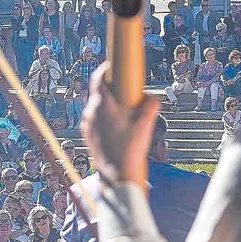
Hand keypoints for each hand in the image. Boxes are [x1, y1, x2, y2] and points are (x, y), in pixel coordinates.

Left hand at [81, 63, 161, 187]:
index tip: (114, 65)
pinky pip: (96, 118)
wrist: (116, 176)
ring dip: (110, 104)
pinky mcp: (88, 134)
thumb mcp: (146, 125)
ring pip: (97, 106)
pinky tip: (119, 126)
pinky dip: (106, 117)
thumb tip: (152, 98)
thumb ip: (151, 106)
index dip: (106, 68)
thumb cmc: (130, 150)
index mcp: (103, 106)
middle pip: (99, 91)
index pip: (98, 77)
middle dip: (113, 89)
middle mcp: (91, 113)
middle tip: (127, 91)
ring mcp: (88, 124)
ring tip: (125, 112)